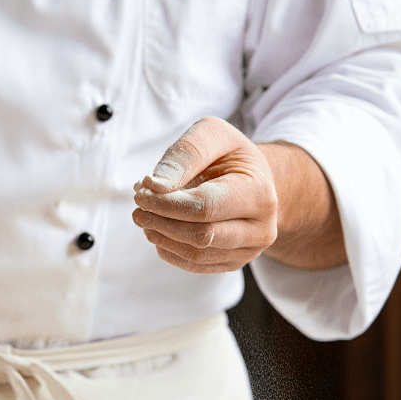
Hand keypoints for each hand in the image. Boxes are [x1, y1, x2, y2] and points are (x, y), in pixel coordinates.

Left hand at [132, 117, 277, 273]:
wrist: (254, 178)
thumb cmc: (230, 155)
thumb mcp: (212, 134)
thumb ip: (186, 154)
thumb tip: (155, 186)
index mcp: (260, 193)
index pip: (205, 207)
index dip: (167, 204)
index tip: (141, 193)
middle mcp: (261, 228)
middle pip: (201, 236)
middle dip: (161, 222)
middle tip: (138, 208)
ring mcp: (250, 250)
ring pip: (197, 254)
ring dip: (162, 237)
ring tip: (145, 219)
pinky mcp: (235, 262)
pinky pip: (196, 265)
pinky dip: (169, 250)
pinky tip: (158, 232)